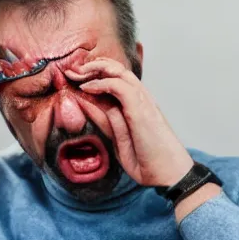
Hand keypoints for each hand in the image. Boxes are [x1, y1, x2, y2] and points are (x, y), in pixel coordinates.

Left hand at [65, 58, 192, 186]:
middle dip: (93, 65)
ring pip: (119, 72)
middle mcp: (141, 98)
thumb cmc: (145, 159)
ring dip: (95, 69)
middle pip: (117, 69)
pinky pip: (120, 87)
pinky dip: (101, 84)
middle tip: (72, 70)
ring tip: (76, 73)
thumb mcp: (118, 137)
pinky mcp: (141, 109)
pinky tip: (87, 87)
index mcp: (137, 104)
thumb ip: (106, 119)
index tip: (75, 77)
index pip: (116, 78)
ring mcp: (143, 102)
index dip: (96, 73)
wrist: (166, 174)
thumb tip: (87, 103)